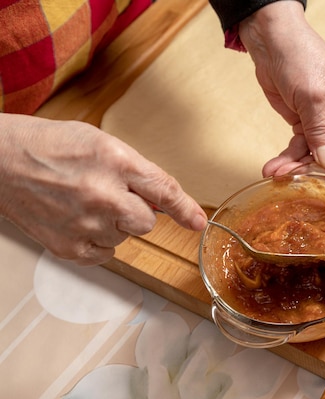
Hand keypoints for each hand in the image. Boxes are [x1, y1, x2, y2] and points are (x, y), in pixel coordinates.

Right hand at [0, 114, 206, 265]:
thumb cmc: (50, 146)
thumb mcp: (101, 143)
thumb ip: (136, 171)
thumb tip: (165, 200)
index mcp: (115, 162)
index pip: (164, 191)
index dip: (186, 210)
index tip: (198, 223)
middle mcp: (103, 195)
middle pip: (148, 222)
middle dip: (137, 212)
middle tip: (110, 196)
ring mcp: (85, 224)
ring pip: (125, 238)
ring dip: (113, 225)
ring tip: (82, 202)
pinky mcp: (68, 247)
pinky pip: (105, 254)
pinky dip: (96, 240)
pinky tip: (76, 219)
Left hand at [238, 1, 324, 176]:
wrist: (271, 42)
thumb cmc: (301, 56)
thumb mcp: (313, 96)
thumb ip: (320, 132)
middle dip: (323, 169)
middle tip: (302, 178)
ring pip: (320, 156)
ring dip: (300, 167)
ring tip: (279, 174)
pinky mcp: (307, 125)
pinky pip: (302, 149)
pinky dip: (289, 159)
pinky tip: (274, 168)